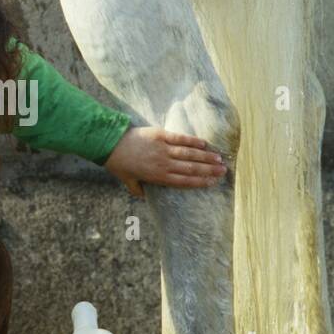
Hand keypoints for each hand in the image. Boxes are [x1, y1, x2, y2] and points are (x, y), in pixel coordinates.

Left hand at [103, 126, 226, 197]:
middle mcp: (164, 164)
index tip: (213, 182)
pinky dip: (192, 141)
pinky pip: (180, 139)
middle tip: (223, 171)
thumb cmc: (118, 163)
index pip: (184, 181)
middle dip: (208, 170)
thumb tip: (143, 197)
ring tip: (218, 159)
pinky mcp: (160, 135)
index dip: (200, 182)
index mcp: (158, 177)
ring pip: (189, 154)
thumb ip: (137, 189)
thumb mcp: (127, 180)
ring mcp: (163, 149)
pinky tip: (204, 143)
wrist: (110, 144)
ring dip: (205, 156)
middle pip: (191, 168)